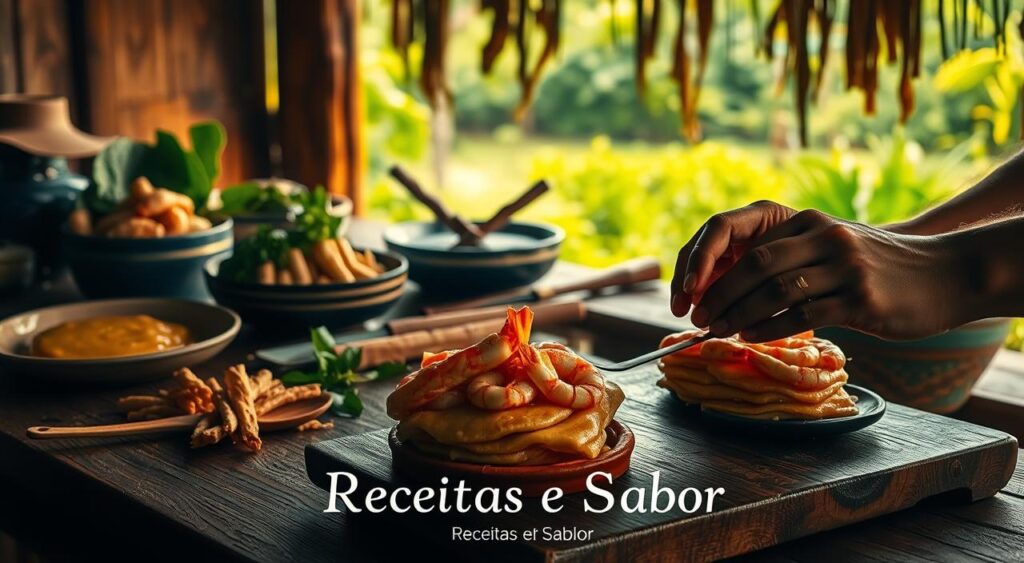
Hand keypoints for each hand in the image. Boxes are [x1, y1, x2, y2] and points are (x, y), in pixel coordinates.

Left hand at [672, 205, 964, 341]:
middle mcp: (825, 237)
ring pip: (775, 292)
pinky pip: (803, 315)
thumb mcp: (831, 248)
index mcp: (809, 221)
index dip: (711, 265)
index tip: (691, 292)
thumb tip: (730, 287)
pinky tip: (752, 338)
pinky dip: (770, 329)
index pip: (745, 239)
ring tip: (719, 331)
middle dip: (720, 295)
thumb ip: (788, 259)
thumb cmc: (876, 268)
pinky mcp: (860, 299)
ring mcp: (844, 267)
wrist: (945, 275)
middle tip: (699, 318)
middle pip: (755, 265)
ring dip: (739, 315)